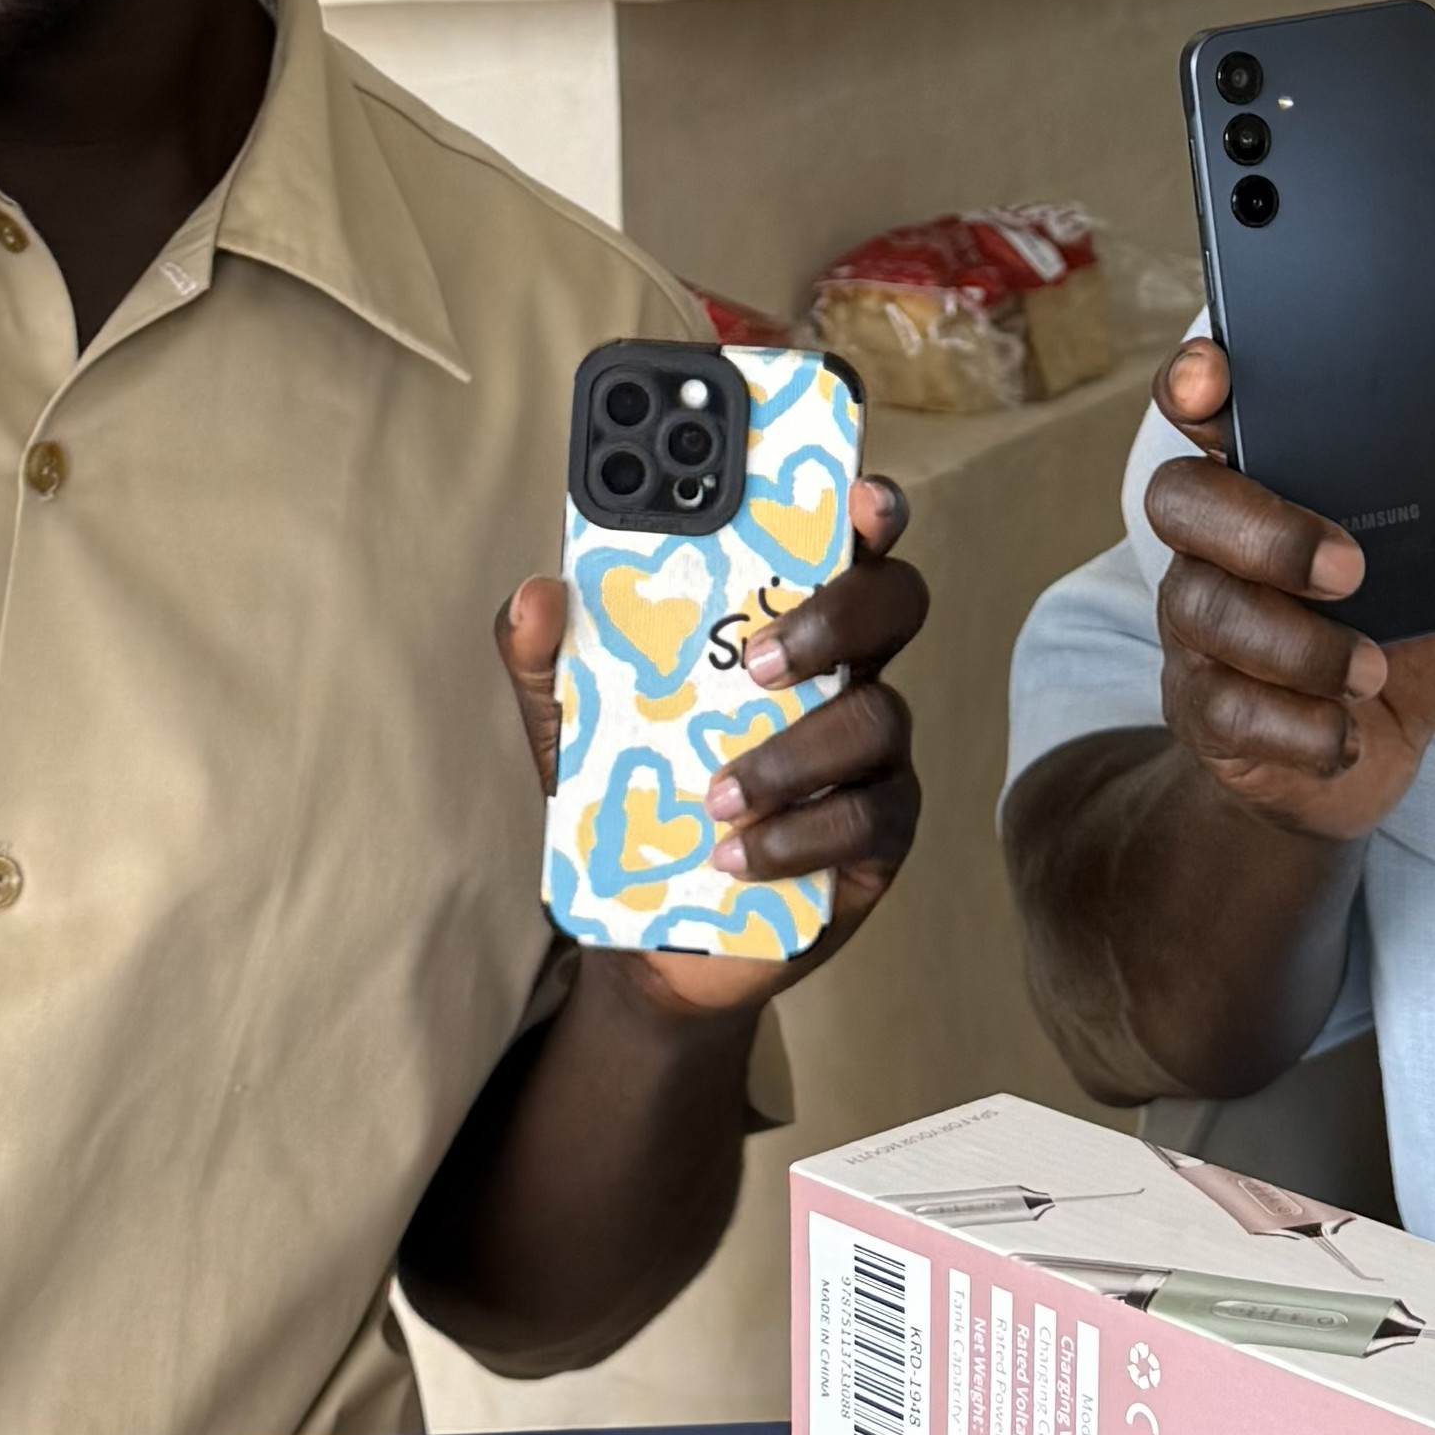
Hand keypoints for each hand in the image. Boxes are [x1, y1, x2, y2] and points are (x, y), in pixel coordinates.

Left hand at [499, 471, 928, 1017]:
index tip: (854, 499)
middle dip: (838, 618)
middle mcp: (843, 673)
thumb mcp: (573, 725)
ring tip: (719, 794)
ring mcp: (871, 755)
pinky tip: (736, 855)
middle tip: (760, 662)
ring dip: (794, 753)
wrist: (650, 935)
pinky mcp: (877, 837)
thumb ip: (548, 658)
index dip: (864, 509)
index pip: (844, 542)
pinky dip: (797, 836)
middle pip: (895, 603)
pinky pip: (865, 819)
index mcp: (785, 621)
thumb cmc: (634, 798)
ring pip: (878, 717)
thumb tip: (538, 595)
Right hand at [1144, 337, 1434, 844]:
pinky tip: (1346, 732)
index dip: (1195, 381)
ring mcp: (1201, 629)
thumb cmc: (1408, 636)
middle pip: (1182, 499)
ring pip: (1204, 609)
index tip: (1215, 383)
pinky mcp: (1205, 711)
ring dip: (1299, 646)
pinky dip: (1297, 727)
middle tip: (1351, 570)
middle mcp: (1220, 545)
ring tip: (1373, 671)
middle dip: (1264, 529)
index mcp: (1277, 481)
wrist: (1375, 756)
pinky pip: (1222, 709)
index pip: (1206, 409)